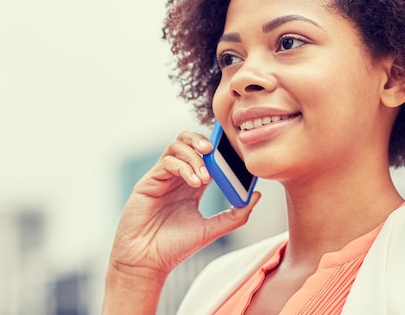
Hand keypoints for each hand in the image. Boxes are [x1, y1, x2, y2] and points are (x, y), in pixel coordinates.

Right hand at [107, 130, 260, 279]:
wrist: (147, 262)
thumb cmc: (175, 247)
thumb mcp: (212, 229)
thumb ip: (236, 214)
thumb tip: (257, 195)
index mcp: (191, 185)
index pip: (205, 155)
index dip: (218, 149)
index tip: (232, 152)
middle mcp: (176, 177)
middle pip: (188, 141)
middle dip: (202, 140)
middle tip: (214, 151)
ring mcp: (161, 178)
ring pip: (177, 146)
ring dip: (194, 156)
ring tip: (205, 177)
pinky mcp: (148, 182)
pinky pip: (167, 162)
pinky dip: (183, 167)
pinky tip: (194, 183)